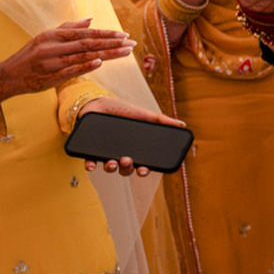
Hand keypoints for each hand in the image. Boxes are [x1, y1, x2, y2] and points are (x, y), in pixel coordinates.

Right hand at [0, 20, 132, 114]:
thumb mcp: (45, 37)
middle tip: (131, 43)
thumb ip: (68, 28)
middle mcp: (52, 47)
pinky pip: (71, 71)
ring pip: (84, 56)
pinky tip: (101, 63)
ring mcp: (51, 63)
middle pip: (88, 44)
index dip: (105, 33)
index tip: (124, 34)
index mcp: (52, 35)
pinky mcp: (50, 77)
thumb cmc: (31, 55)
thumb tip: (90, 19)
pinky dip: (86, 66)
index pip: (84, 33)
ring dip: (107, 54)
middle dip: (112, 43)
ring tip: (126, 52)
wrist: (9, 75)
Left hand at [74, 96, 188, 175]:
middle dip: (127, 169)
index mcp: (135, 149)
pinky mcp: (90, 150)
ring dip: (111, 169)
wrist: (100, 103)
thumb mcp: (145, 115)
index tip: (144, 170)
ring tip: (113, 162)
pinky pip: (90, 162)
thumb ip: (163, 121)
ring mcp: (106, 153)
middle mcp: (121, 154)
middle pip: (126, 169)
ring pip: (110, 168)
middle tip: (128, 160)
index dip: (143, 170)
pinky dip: (90, 165)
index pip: (141, 164)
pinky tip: (92, 165)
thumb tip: (183, 125)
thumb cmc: (123, 111)